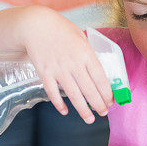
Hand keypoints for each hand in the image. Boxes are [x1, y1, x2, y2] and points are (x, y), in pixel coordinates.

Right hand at [19, 7, 114, 123]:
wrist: (36, 25)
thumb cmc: (60, 29)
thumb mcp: (80, 37)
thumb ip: (88, 54)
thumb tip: (96, 71)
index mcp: (85, 53)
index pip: (100, 77)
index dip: (106, 92)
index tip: (110, 101)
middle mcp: (74, 63)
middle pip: (89, 89)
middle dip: (98, 104)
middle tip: (104, 113)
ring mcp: (58, 69)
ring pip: (73, 94)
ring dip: (82, 109)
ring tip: (90, 119)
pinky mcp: (44, 73)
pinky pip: (53, 92)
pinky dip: (59, 104)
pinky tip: (65, 111)